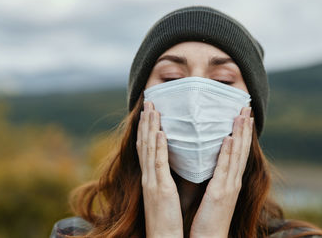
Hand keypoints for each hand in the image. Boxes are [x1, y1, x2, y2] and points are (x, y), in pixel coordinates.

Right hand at [136, 100, 183, 237]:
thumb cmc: (167, 219)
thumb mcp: (166, 194)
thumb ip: (167, 178)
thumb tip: (176, 164)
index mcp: (152, 177)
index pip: (147, 148)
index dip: (146, 129)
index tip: (149, 112)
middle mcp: (149, 176)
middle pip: (145, 143)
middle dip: (146, 122)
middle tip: (148, 102)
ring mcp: (152, 182)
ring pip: (149, 149)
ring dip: (150, 128)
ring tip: (152, 109)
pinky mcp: (159, 189)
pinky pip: (158, 164)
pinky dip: (158, 147)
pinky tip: (160, 132)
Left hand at [190, 107, 253, 237]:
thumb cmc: (209, 218)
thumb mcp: (214, 194)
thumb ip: (214, 177)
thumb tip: (209, 161)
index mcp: (231, 180)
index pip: (238, 152)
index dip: (243, 133)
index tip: (244, 116)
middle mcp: (233, 180)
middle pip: (241, 149)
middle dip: (245, 127)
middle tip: (247, 107)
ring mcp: (229, 186)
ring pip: (236, 155)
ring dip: (240, 134)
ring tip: (242, 114)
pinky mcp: (221, 193)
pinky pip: (225, 169)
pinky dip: (229, 153)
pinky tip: (230, 138)